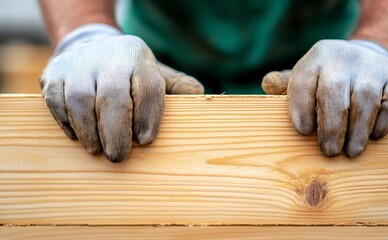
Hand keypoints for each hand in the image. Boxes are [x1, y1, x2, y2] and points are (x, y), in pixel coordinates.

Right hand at [40, 24, 202, 162]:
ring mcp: (77, 64)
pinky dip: (67, 123)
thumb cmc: (130, 73)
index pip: (147, 88)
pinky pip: (57, 102)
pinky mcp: (53, 74)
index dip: (148, 117)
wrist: (92, 48)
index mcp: (138, 57)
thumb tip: (199, 95)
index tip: (146, 141)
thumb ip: (178, 86)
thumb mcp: (156, 73)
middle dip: (116, 131)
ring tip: (98, 151)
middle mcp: (108, 57)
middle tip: (118, 156)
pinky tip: (79, 137)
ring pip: (81, 100)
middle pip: (112, 95)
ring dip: (90, 131)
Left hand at [262, 39, 387, 157]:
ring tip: (350, 152)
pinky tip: (373, 136)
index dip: (301, 110)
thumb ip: (285, 85)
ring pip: (364, 100)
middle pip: (333, 93)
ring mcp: (373, 66)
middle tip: (329, 151)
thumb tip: (267, 84)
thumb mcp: (306, 76)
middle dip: (331, 127)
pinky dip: (382, 122)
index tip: (303, 132)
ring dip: (357, 131)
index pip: (302, 84)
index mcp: (317, 57)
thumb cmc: (327, 78)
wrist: (367, 57)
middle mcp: (344, 57)